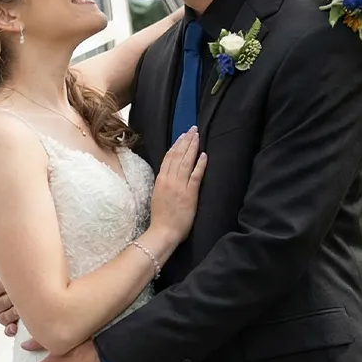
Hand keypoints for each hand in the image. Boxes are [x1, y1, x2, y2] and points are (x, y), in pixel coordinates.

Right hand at [0, 258, 17, 335]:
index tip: (10, 281)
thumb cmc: (7, 285)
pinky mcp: (8, 327)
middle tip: (23, 293)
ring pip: (4, 317)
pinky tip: (14, 327)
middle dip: (11, 298)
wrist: (19, 296)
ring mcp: (1, 317)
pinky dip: (10, 330)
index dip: (1, 286)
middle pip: (0, 304)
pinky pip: (7, 331)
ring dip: (13, 313)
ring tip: (22, 308)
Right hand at [148, 127, 205, 247]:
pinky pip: (195, 175)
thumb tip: (168, 174)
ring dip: (192, 147)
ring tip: (197, 136)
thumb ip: (163, 183)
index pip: (169, 157)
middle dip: (186, 141)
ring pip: (186, 161)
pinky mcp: (189, 194)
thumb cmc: (161, 218)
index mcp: (160, 180)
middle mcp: (169, 180)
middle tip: (193, 129)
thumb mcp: (157, 196)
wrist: (163, 231)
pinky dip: (200, 164)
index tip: (182, 135)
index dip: (176, 145)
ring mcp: (179, 186)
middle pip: (178, 155)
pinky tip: (204, 155)